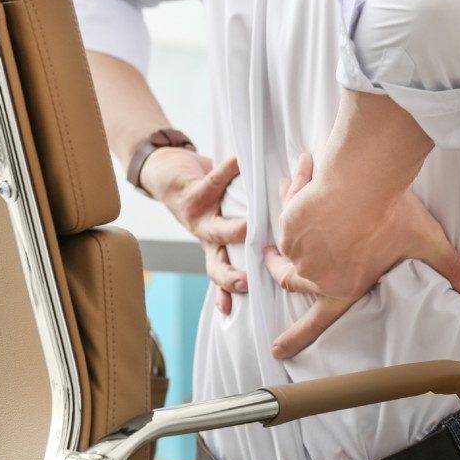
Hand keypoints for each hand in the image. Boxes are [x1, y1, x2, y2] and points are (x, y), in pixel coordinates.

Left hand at [141, 148, 247, 313]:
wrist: (165, 175)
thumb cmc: (204, 200)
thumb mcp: (220, 220)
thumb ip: (247, 231)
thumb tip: (293, 233)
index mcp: (214, 248)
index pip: (222, 277)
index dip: (229, 292)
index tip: (250, 299)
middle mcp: (205, 239)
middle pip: (216, 265)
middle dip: (231, 277)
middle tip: (248, 283)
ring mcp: (197, 218)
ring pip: (216, 230)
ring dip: (234, 231)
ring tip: (252, 227)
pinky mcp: (192, 193)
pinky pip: (214, 181)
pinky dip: (230, 169)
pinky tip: (242, 160)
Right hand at [263, 152, 459, 358]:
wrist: (363, 182)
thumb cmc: (393, 215)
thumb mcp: (427, 244)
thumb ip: (452, 268)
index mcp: (343, 287)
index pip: (316, 322)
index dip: (295, 338)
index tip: (277, 350)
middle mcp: (315, 272)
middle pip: (289, 280)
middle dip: (278, 270)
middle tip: (273, 260)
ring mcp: (298, 247)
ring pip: (286, 240)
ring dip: (293, 222)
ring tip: (300, 197)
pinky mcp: (289, 219)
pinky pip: (288, 206)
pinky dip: (295, 192)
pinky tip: (306, 174)